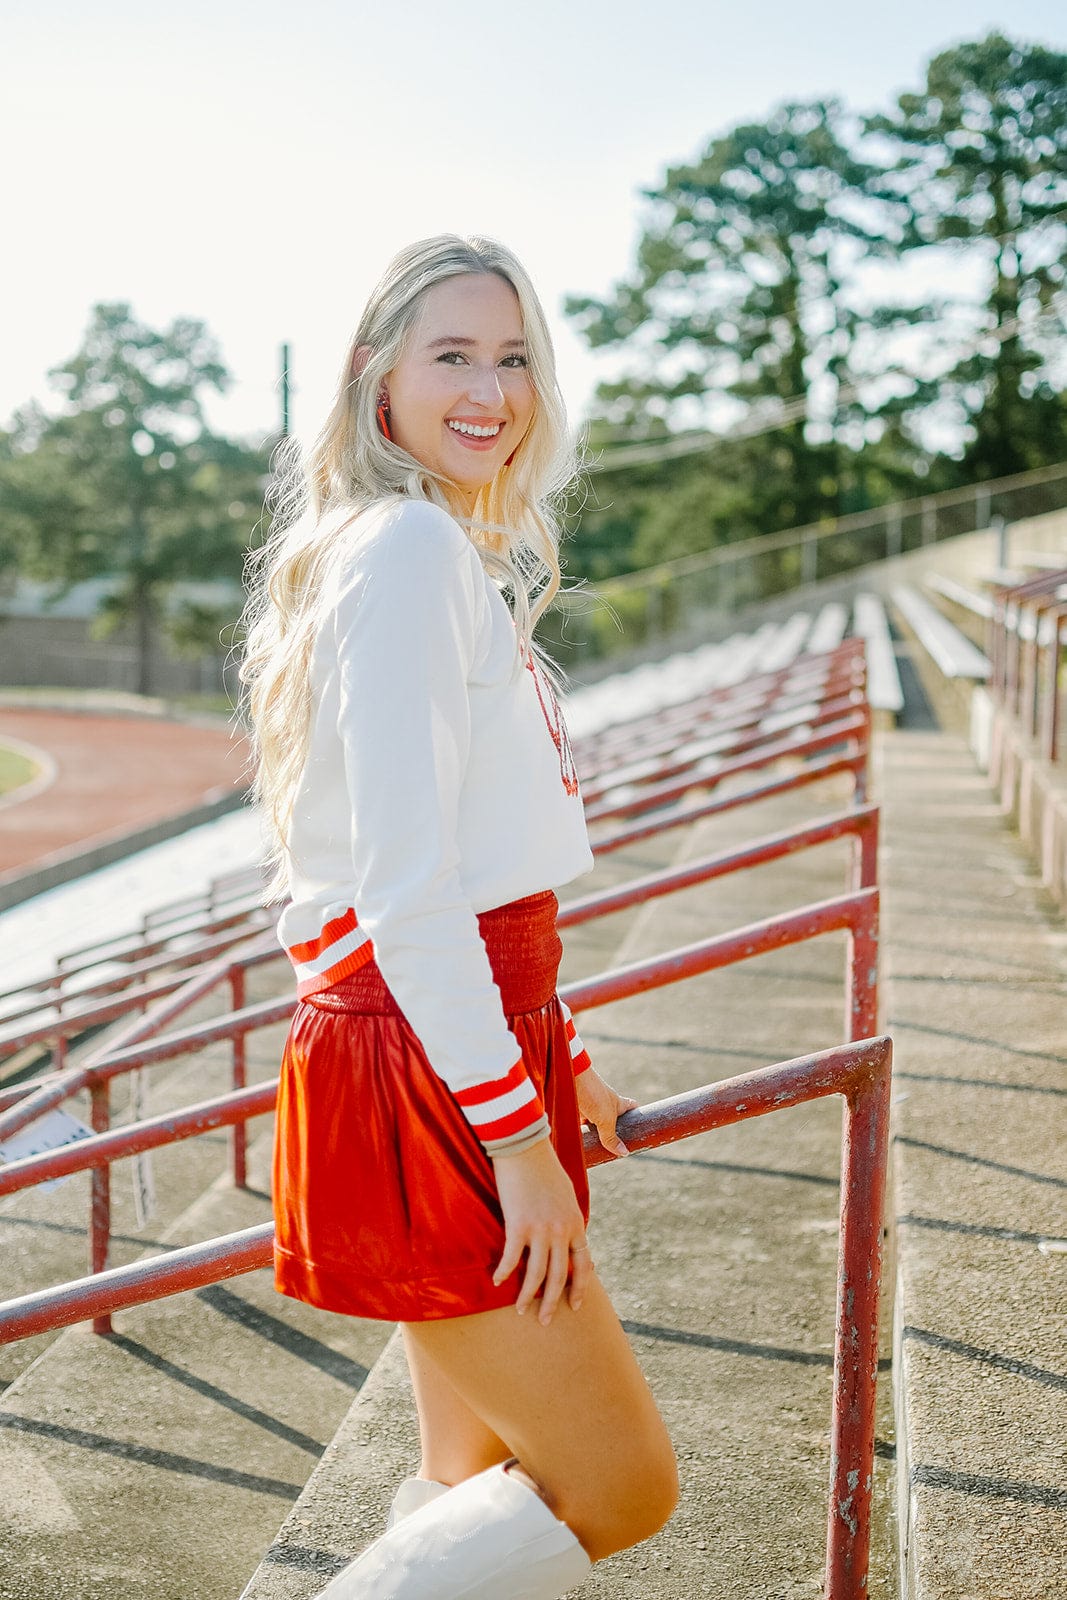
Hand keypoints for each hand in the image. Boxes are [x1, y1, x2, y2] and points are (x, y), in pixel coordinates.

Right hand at [491, 1139, 592, 1324]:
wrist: (526, 1148)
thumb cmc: (544, 1168)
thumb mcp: (566, 1195)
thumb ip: (568, 1219)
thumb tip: (568, 1235)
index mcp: (575, 1223)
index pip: (582, 1264)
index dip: (579, 1287)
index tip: (575, 1306)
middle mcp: (561, 1230)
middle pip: (558, 1276)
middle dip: (552, 1302)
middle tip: (545, 1321)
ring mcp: (541, 1229)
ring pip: (536, 1273)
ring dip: (528, 1295)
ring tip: (521, 1310)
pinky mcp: (518, 1224)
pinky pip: (511, 1257)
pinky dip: (503, 1271)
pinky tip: (497, 1281)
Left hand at [576, 1068, 637, 1158]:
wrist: (569, 1079)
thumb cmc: (593, 1094)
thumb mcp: (605, 1119)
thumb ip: (611, 1137)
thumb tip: (624, 1153)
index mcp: (619, 1103)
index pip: (633, 1107)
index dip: (637, 1116)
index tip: (640, 1130)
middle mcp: (607, 1104)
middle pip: (615, 1120)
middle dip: (615, 1132)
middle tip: (617, 1149)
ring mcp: (592, 1107)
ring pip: (598, 1124)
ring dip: (598, 1134)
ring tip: (600, 1151)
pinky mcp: (578, 1110)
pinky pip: (583, 1125)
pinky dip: (583, 1133)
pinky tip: (583, 1144)